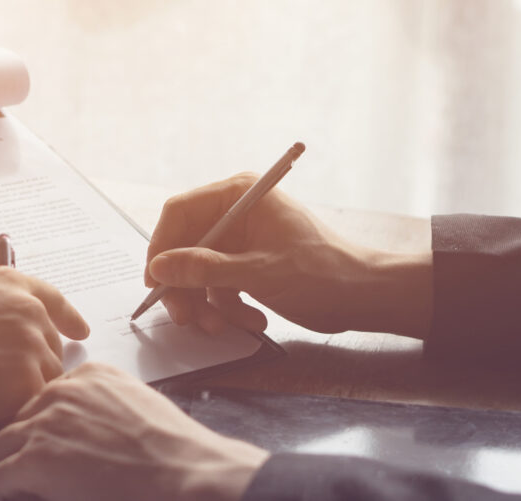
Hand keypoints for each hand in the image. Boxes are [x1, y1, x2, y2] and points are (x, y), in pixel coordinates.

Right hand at [0, 267, 89, 429]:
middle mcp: (28, 311)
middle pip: (48, 349)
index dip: (68, 319)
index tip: (78, 330)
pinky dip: (11, 415)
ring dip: (20, 394)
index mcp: (10, 284)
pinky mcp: (23, 384)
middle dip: (29, 368)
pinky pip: (28, 408)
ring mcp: (29, 348)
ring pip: (42, 382)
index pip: (54, 301)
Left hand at [0, 363, 267, 500]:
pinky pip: (1, 474)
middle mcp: (62, 392)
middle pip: (21, 416)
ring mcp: (45, 424)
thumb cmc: (172, 450)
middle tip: (49, 469)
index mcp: (89, 375)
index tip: (60, 444)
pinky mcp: (35, 459)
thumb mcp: (136, 404)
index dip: (50, 426)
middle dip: (30, 443)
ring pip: (4, 444)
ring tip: (42, 484)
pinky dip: (14, 489)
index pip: (47, 396)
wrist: (182, 473)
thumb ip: (102, 405)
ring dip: (19, 465)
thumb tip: (83, 430)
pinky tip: (38, 495)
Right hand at [144, 174, 432, 338]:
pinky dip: (229, 308)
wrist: (365, 297)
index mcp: (239, 195)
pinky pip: (219, 286)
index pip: (180, 212)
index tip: (155, 281)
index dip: (162, 246)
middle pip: (186, 246)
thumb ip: (205, 269)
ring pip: (199, 272)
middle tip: (186, 318)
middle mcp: (236, 213)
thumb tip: (160, 267)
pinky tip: (252, 322)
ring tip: (223, 326)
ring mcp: (242, 240)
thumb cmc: (322, 274)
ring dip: (207, 304)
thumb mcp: (258, 273)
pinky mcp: (248, 265)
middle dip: (185, 286)